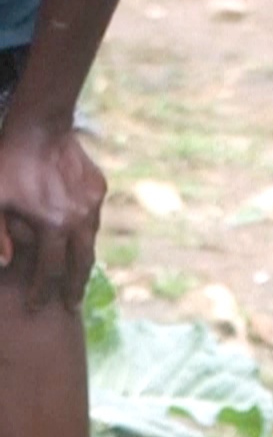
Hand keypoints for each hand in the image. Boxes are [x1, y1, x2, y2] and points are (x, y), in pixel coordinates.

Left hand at [0, 124, 105, 309]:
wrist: (39, 128)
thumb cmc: (7, 164)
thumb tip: (6, 263)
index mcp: (53, 225)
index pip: (50, 270)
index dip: (42, 292)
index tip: (37, 308)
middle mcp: (79, 219)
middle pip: (81, 264)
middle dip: (74, 288)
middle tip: (71, 306)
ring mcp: (93, 204)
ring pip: (91, 241)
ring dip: (83, 261)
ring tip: (76, 276)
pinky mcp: (99, 190)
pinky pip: (92, 218)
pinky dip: (84, 232)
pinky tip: (75, 236)